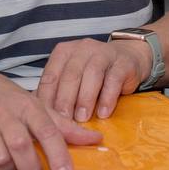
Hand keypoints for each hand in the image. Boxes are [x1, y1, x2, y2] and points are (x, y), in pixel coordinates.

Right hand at [0, 65, 101, 169]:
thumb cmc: (2, 98)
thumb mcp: (33, 105)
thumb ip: (63, 126)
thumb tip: (96, 140)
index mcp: (26, 105)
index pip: (47, 131)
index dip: (59, 155)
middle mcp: (4, 113)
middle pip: (22, 151)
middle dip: (29, 168)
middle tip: (28, 165)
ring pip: (0, 162)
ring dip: (6, 168)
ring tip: (5, 155)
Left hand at [36, 37, 150, 123]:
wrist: (126, 57)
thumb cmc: (93, 72)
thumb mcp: (72, 77)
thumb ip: (57, 91)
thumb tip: (41, 114)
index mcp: (64, 52)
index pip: (51, 75)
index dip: (47, 97)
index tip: (45, 118)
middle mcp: (82, 49)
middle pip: (70, 75)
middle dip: (65, 100)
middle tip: (63, 121)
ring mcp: (103, 53)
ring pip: (91, 75)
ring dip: (85, 99)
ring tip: (82, 119)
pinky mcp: (123, 63)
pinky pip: (113, 79)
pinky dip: (107, 98)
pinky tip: (103, 113)